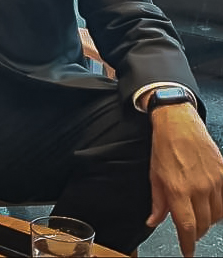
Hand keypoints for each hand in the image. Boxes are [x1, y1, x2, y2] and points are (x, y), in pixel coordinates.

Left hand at [147, 102, 222, 256]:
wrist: (179, 124)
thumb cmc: (164, 147)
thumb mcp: (154, 176)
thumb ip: (157, 202)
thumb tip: (153, 221)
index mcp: (178, 189)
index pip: (186, 226)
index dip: (187, 243)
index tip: (187, 252)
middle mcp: (199, 188)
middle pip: (203, 224)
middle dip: (195, 233)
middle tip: (189, 234)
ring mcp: (214, 181)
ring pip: (217, 215)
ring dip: (208, 222)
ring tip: (198, 219)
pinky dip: (219, 209)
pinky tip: (211, 207)